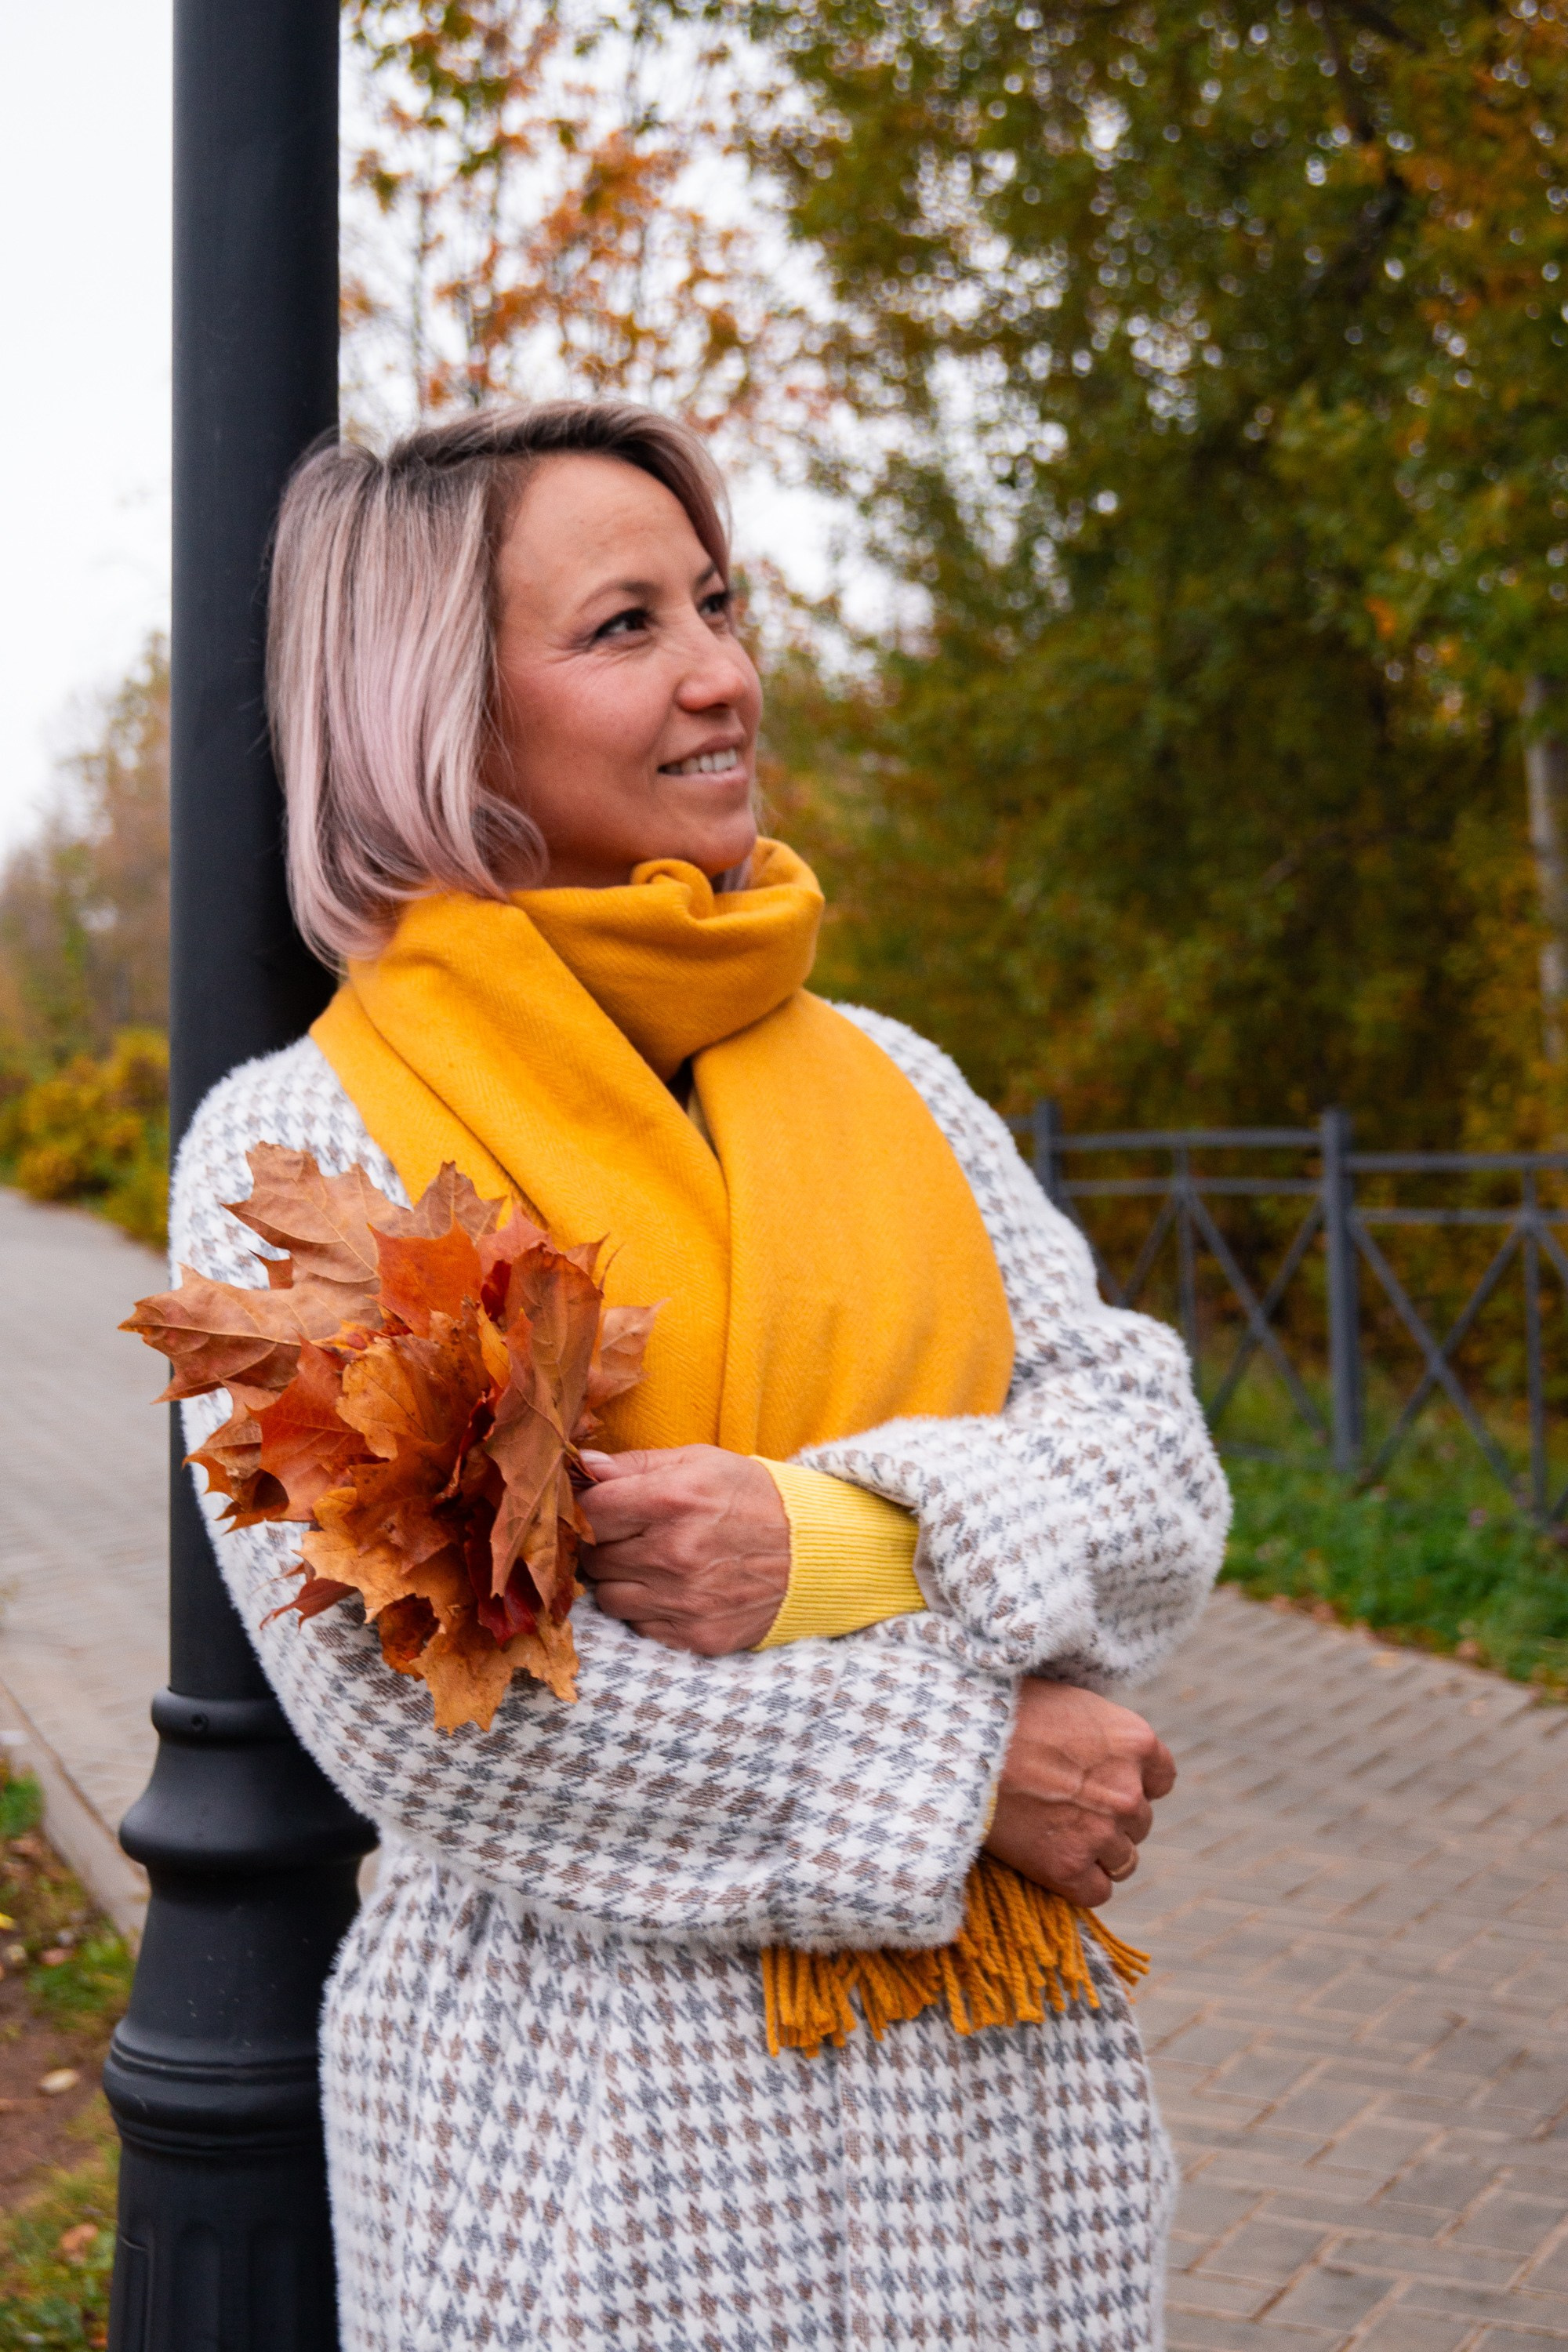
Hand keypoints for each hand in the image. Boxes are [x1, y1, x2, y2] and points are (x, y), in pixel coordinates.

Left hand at [577, 1446, 790, 1655]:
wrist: (814, 1551)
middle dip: (602, 1544)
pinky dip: (647, 1609)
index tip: (596, 1507)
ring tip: (650, 1562)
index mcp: (672, 1500)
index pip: (589, 1511)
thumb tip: (584, 1466)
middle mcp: (674, 1554)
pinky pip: (639, 1627)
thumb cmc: (751, 1497)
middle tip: (629, 1534)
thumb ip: (635, 1464)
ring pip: (608, 1598)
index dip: (584, 1508)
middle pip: (592, 1557)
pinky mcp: (696, 1635)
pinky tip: (673, 1589)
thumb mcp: (699, 1461)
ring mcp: (685, 1600)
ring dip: (620, 1581)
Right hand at [984, 1681, 1174, 1908]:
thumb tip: (1107, 1756)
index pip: (1162, 1780)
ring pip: (1123, 1861)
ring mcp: (1101, 1832)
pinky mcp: (1068, 1867)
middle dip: (1110, 1818)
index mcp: (1136, 1741)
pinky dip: (1078, 1882)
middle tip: (1066, 1806)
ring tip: (1055, 1833)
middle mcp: (1129, 1791)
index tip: (1103, 1783)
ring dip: (1097, 1852)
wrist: (958, 1744)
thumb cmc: (1004, 1713)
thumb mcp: (1071, 1704)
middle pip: (1139, 1822)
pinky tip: (1051, 1861)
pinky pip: (1096, 1892)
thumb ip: (1103, 1736)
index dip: (1133, 1783)